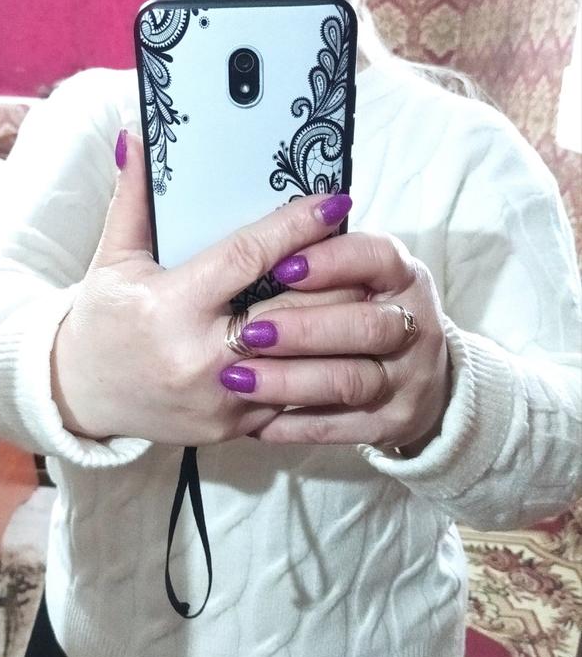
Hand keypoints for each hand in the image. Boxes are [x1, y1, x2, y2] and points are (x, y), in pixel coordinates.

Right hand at [50, 129, 363, 444]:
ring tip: (368, 295)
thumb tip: (134, 139)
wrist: (83, 397)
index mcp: (170, 307)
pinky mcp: (235, 426)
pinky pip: (295, 397)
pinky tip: (346, 345)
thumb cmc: (102, 322)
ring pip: (306, 361)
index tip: (333, 204)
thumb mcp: (111, 259)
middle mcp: (200, 356)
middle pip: (292, 311)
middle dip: (336, 278)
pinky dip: (323, 369)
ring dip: (341, 327)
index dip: (295, 227)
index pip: (247, 258)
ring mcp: (222, 397)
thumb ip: (132, 200)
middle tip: (365, 249)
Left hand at [219, 232, 451, 452]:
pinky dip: (293, 424)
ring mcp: (410, 379)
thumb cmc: (366, 311)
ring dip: (290, 381)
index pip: (378, 257)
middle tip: (249, 333)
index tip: (282, 267)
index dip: (332, 261)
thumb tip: (277, 228)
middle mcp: (417, 325)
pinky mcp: (393, 423)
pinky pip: (339, 427)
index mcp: (404, 277)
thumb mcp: (360, 276)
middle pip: (366, 327)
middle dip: (304, 329)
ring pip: (350, 381)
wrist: (416, 378)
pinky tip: (254, 422)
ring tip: (240, 380)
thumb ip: (324, 257)